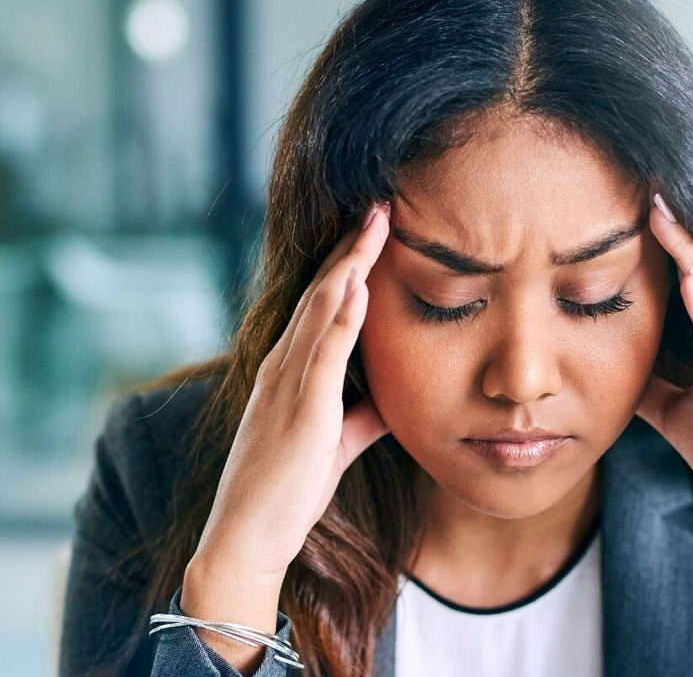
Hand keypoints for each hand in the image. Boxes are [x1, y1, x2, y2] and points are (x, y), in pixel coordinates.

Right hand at [192, 199, 391, 581]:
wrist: (246, 540)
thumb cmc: (285, 493)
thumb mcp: (333, 446)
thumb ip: (361, 419)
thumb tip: (393, 402)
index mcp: (291, 372)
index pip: (322, 304)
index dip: (348, 264)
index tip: (375, 231)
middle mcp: (284, 367)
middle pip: (321, 293)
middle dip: (351, 248)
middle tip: (380, 204)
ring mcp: (288, 387)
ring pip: (319, 311)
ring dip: (350, 265)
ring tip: (376, 223)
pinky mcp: (300, 414)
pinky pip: (323, 357)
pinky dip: (342, 319)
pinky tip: (359, 286)